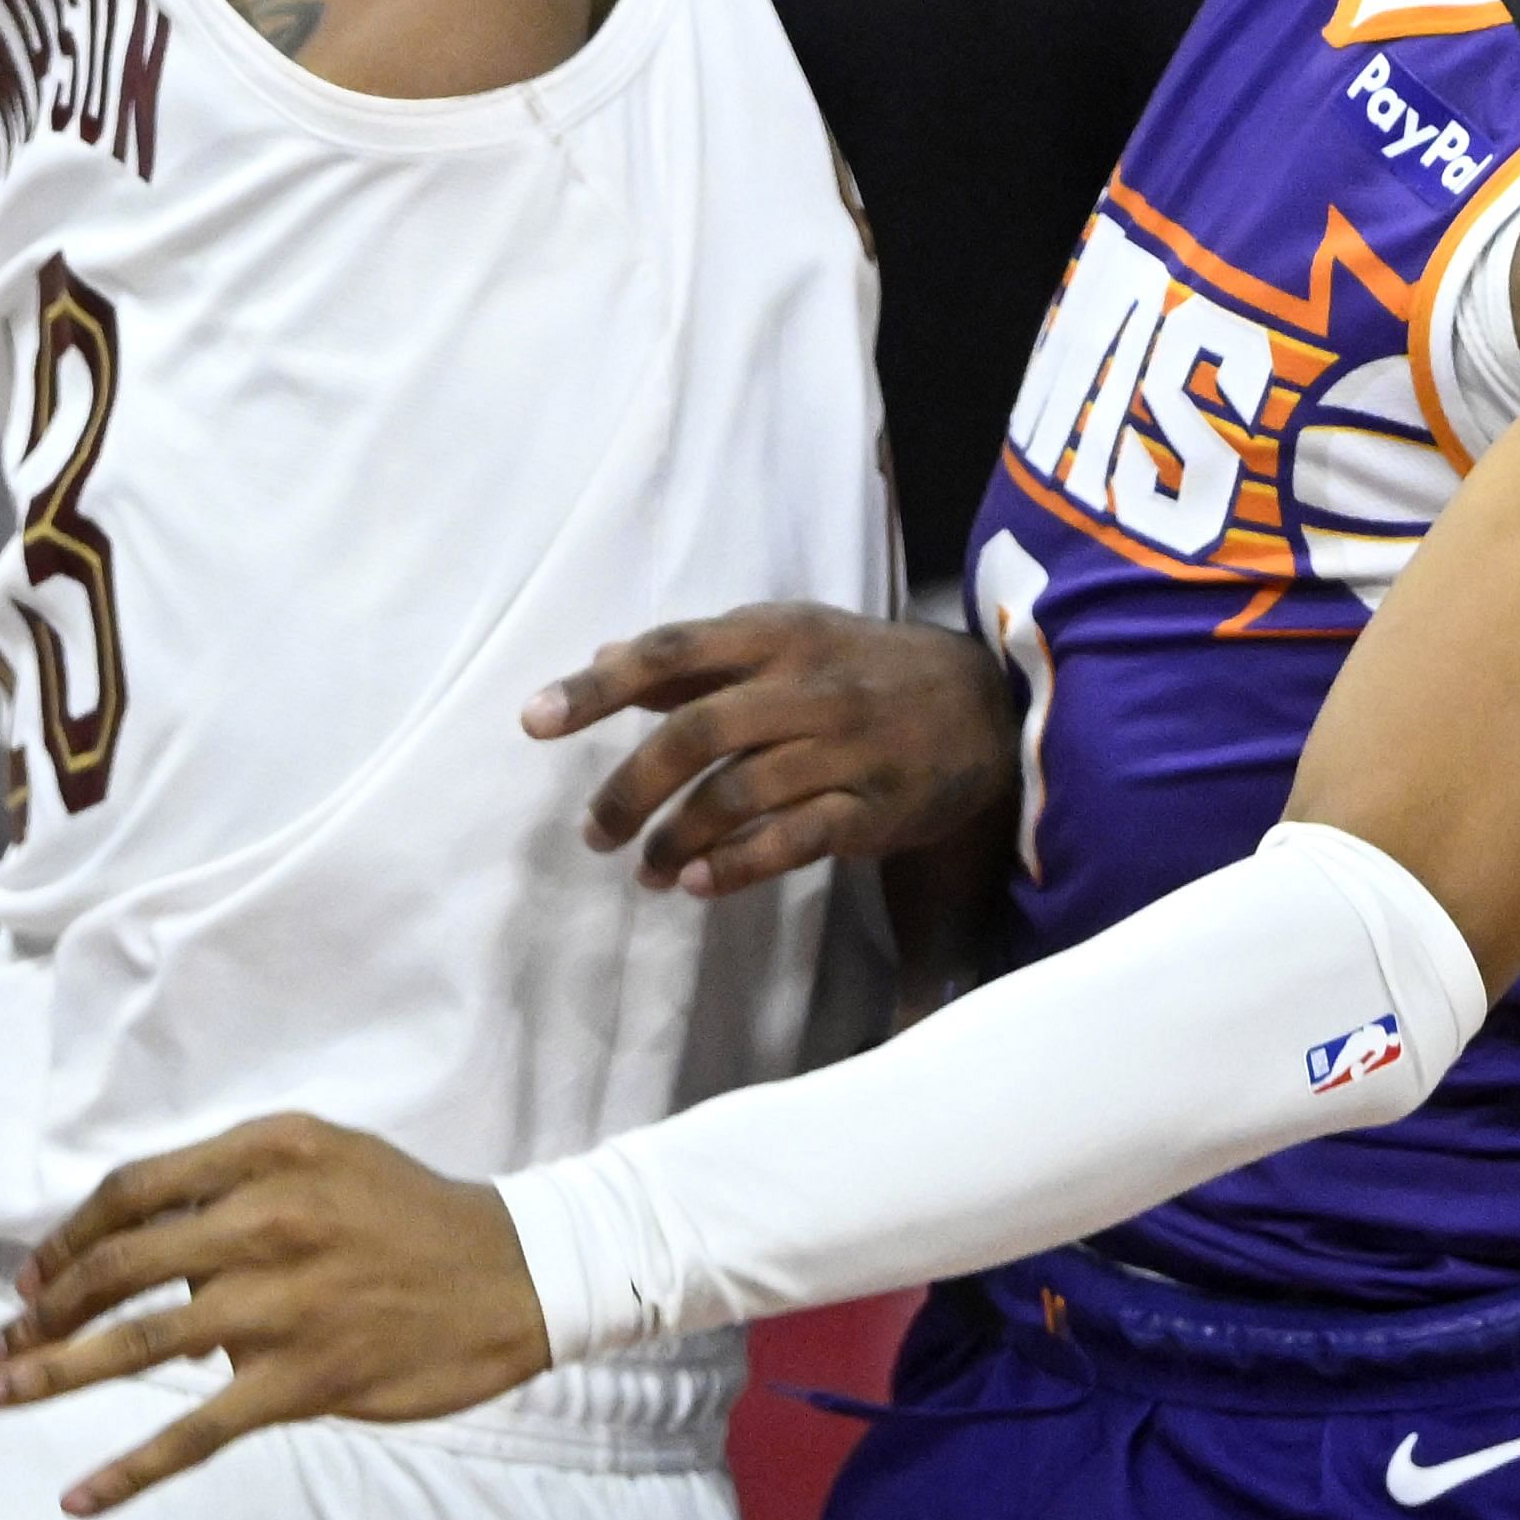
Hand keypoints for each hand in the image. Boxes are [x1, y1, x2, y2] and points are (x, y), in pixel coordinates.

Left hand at [0, 1116, 550, 1507]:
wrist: (513, 1271)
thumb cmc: (408, 1211)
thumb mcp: (324, 1155)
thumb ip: (234, 1181)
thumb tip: (142, 1238)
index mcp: (265, 1152)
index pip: (132, 1192)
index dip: (68, 1238)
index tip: (33, 1280)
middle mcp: (265, 1219)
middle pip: (117, 1269)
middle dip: (39, 1314)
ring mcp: (282, 1304)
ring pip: (137, 1347)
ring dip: (48, 1376)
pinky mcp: (304, 1379)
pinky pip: (196, 1431)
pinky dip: (130, 1470)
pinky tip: (80, 1497)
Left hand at [534, 599, 1022, 892]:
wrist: (985, 705)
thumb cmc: (863, 667)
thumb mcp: (787, 638)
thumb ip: (699, 657)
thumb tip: (603, 656)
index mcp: (774, 636)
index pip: (669, 653)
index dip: (597, 688)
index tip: (534, 721)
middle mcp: (803, 686)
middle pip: (694, 734)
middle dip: (629, 789)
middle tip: (592, 833)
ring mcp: (841, 747)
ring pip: (736, 795)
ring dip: (674, 839)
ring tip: (643, 870)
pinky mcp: (872, 807)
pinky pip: (792, 840)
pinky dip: (736, 866)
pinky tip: (696, 883)